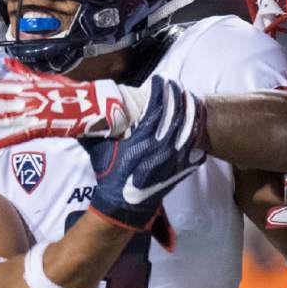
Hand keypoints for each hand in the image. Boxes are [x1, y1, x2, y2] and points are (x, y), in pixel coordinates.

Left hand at [0, 58, 146, 149]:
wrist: (98, 103)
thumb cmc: (75, 91)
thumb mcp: (48, 78)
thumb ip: (25, 72)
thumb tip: (6, 63)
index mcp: (29, 86)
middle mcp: (29, 97)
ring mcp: (36, 112)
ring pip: (4, 115)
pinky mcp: (46, 126)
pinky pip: (22, 135)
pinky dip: (6, 140)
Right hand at [83, 76, 205, 239]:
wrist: (122, 206)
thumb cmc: (109, 176)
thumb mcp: (100, 150)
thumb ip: (100, 129)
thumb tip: (89, 108)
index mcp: (142, 141)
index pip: (157, 108)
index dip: (160, 91)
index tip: (159, 81)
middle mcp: (161, 149)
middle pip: (176, 116)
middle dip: (177, 96)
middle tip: (175, 85)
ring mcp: (174, 161)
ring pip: (189, 131)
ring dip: (190, 112)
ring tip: (188, 98)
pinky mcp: (180, 171)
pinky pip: (195, 151)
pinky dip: (197, 136)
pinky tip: (195, 125)